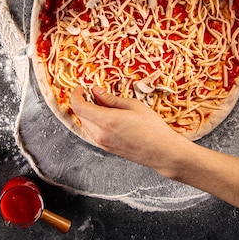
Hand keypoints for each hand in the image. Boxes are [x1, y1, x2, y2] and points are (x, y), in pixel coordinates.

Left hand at [70, 86, 187, 171]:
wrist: (162, 152)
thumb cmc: (152, 128)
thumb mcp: (133, 106)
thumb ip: (111, 99)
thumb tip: (96, 91)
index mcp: (106, 121)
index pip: (79, 107)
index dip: (76, 95)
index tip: (80, 87)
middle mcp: (100, 134)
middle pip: (81, 115)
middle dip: (83, 102)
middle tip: (93, 93)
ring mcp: (102, 143)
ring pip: (85, 124)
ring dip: (88, 112)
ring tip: (102, 104)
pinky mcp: (106, 148)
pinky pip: (92, 131)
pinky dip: (94, 121)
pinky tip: (106, 116)